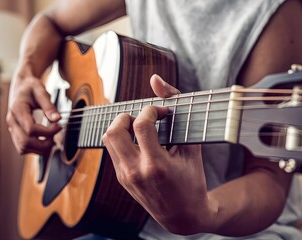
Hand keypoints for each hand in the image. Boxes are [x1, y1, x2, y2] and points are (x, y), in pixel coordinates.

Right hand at [6, 67, 61, 154]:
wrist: (21, 85)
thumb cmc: (31, 87)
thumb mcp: (41, 91)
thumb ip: (49, 105)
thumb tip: (58, 119)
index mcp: (17, 109)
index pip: (30, 129)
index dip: (47, 132)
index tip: (59, 126)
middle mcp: (12, 121)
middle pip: (25, 142)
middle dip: (44, 143)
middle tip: (56, 134)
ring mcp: (12, 128)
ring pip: (22, 148)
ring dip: (39, 148)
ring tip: (51, 139)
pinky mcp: (14, 133)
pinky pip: (22, 147)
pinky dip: (34, 148)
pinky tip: (44, 141)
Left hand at [102, 75, 216, 234]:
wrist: (183, 216)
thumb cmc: (193, 180)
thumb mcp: (190, 146)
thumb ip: (176, 110)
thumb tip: (155, 79)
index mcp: (156, 166)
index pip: (141, 125)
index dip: (151, 110)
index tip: (162, 112)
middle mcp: (136, 172)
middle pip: (114, 131)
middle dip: (127, 116)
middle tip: (143, 118)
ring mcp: (125, 177)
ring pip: (108, 140)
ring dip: (121, 127)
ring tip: (139, 128)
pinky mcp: (121, 179)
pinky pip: (113, 151)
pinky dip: (123, 140)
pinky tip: (139, 142)